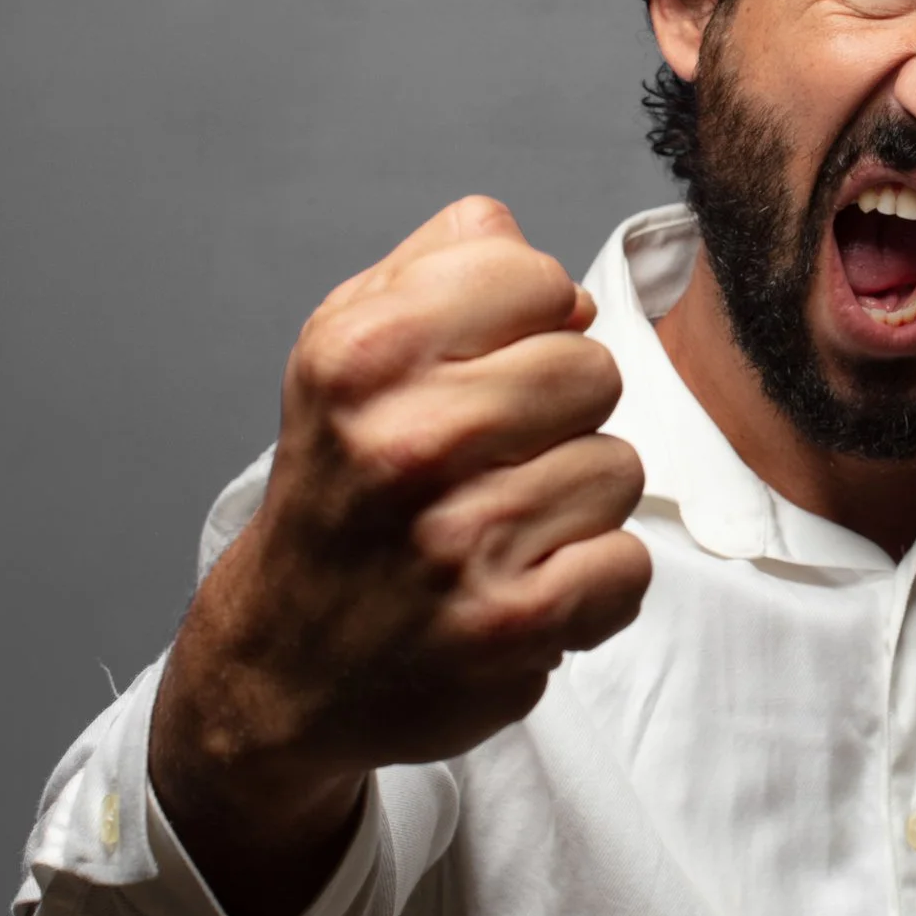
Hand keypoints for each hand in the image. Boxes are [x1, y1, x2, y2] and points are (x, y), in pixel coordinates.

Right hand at [150, 196, 651, 915]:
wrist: (287, 661)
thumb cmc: (343, 486)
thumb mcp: (347, 348)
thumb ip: (439, 264)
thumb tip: (533, 253)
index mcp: (364, 355)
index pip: (540, 279)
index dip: (533, 320)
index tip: (486, 367)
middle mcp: (406, 442)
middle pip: (594, 371)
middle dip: (561, 412)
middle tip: (495, 458)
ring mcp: (460, 541)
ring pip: (620, 468)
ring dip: (576, 501)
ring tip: (503, 524)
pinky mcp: (510, 627)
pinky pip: (628, 565)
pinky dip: (593, 583)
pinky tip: (526, 584)